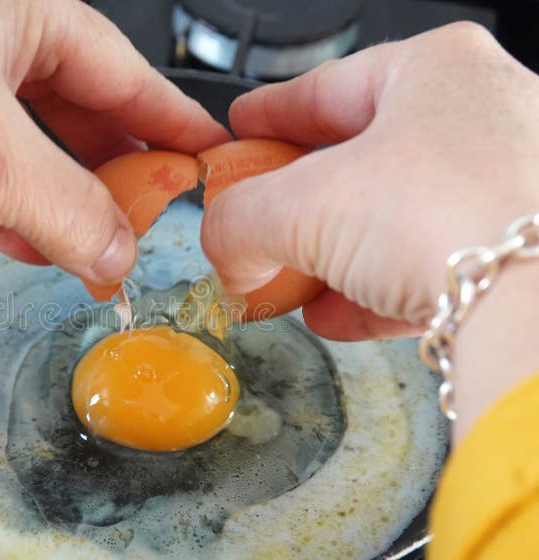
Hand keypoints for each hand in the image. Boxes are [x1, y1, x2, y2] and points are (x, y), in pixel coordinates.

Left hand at [0, 0, 228, 284]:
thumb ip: (72, 212)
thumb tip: (118, 252)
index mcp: (23, 9)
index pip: (124, 72)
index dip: (169, 122)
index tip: (205, 156)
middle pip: (81, 114)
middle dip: (113, 176)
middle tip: (147, 219)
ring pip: (34, 149)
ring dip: (62, 203)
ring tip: (94, 246)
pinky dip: (11, 210)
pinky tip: (29, 244)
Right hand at [200, 22, 538, 439]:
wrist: (534, 302)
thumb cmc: (442, 213)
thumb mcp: (298, 207)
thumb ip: (239, 221)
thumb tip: (224, 250)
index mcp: (436, 71)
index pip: (326, 88)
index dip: (270, 114)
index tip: (240, 130)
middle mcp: (483, 119)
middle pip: (359, 159)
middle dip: (297, 201)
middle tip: (256, 219)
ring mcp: (506, 188)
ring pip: (392, 219)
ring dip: (329, 257)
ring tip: (287, 284)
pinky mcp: (513, 255)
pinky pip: (425, 265)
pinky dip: (372, 291)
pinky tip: (333, 316)